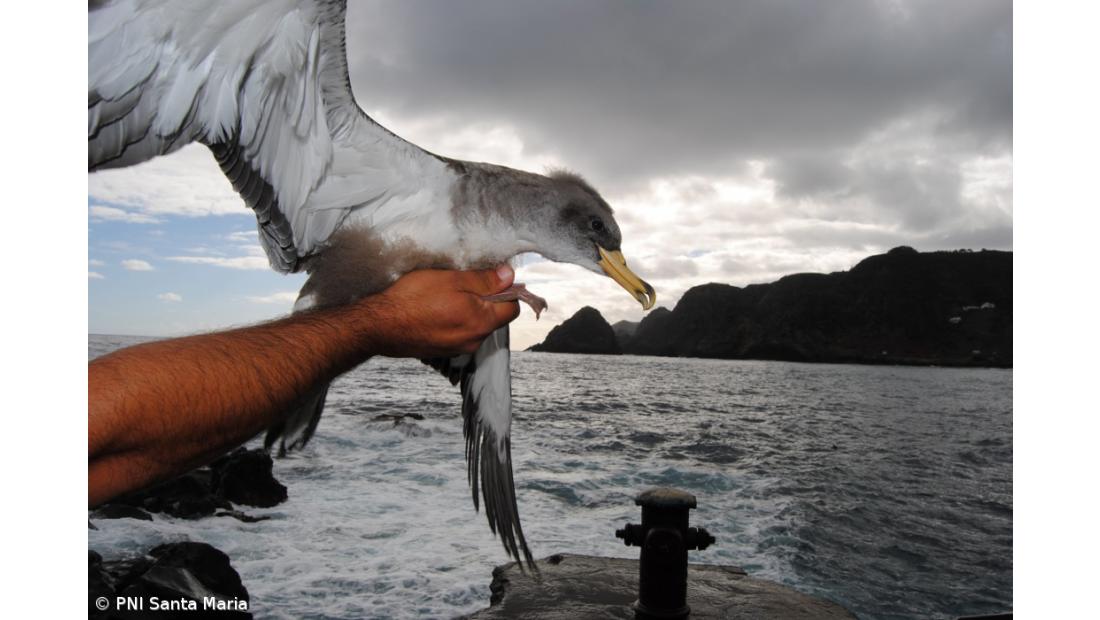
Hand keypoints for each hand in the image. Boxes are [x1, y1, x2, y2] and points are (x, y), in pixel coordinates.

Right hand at [363, 265, 520, 357]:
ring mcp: (457, 349)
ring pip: (474, 325)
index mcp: (481, 322)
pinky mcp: (442, 351)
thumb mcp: (451, 279)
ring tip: (444, 295)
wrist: (379, 326)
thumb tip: (509, 276)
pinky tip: (434, 310)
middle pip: (493, 317)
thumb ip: (484, 279)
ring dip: (467, 309)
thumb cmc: (413, 299)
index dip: (507, 290)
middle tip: (461, 282)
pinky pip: (457, 333)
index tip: (491, 277)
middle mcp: (473, 341)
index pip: (512, 308)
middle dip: (485, 299)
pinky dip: (452, 320)